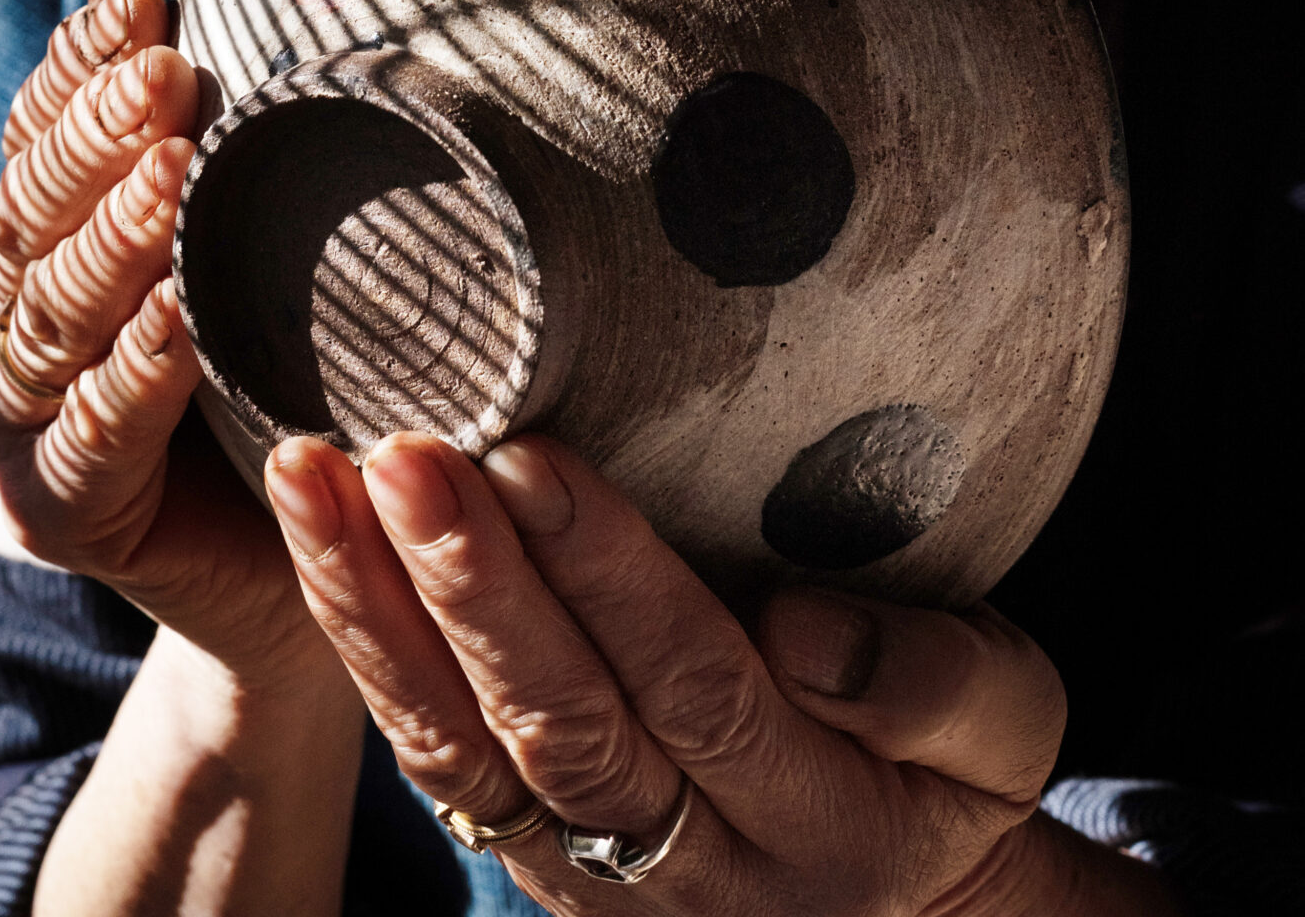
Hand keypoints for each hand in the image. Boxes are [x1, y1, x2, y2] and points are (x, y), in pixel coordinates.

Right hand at [0, 0, 319, 681]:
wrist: (318, 556)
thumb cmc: (303, 369)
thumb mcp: (281, 243)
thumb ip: (263, 143)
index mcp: (54, 232)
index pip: (50, 122)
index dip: (86, 49)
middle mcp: (19, 312)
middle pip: (36, 204)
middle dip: (98, 127)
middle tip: (167, 65)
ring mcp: (24, 415)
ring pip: (52, 310)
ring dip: (112, 236)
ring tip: (171, 167)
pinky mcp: (58, 507)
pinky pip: (93, 433)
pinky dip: (135, 371)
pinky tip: (177, 316)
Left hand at [265, 430, 1177, 914]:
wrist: (904, 912)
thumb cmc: (950, 776)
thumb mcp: (1006, 730)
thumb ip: (932, 681)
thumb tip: (808, 628)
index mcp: (813, 808)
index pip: (696, 682)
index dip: (610, 575)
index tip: (536, 452)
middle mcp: (683, 854)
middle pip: (559, 719)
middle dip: (469, 582)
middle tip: (403, 451)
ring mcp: (588, 865)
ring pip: (462, 748)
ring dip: (377, 607)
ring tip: (316, 475)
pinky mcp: (526, 845)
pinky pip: (427, 757)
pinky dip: (361, 647)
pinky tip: (315, 538)